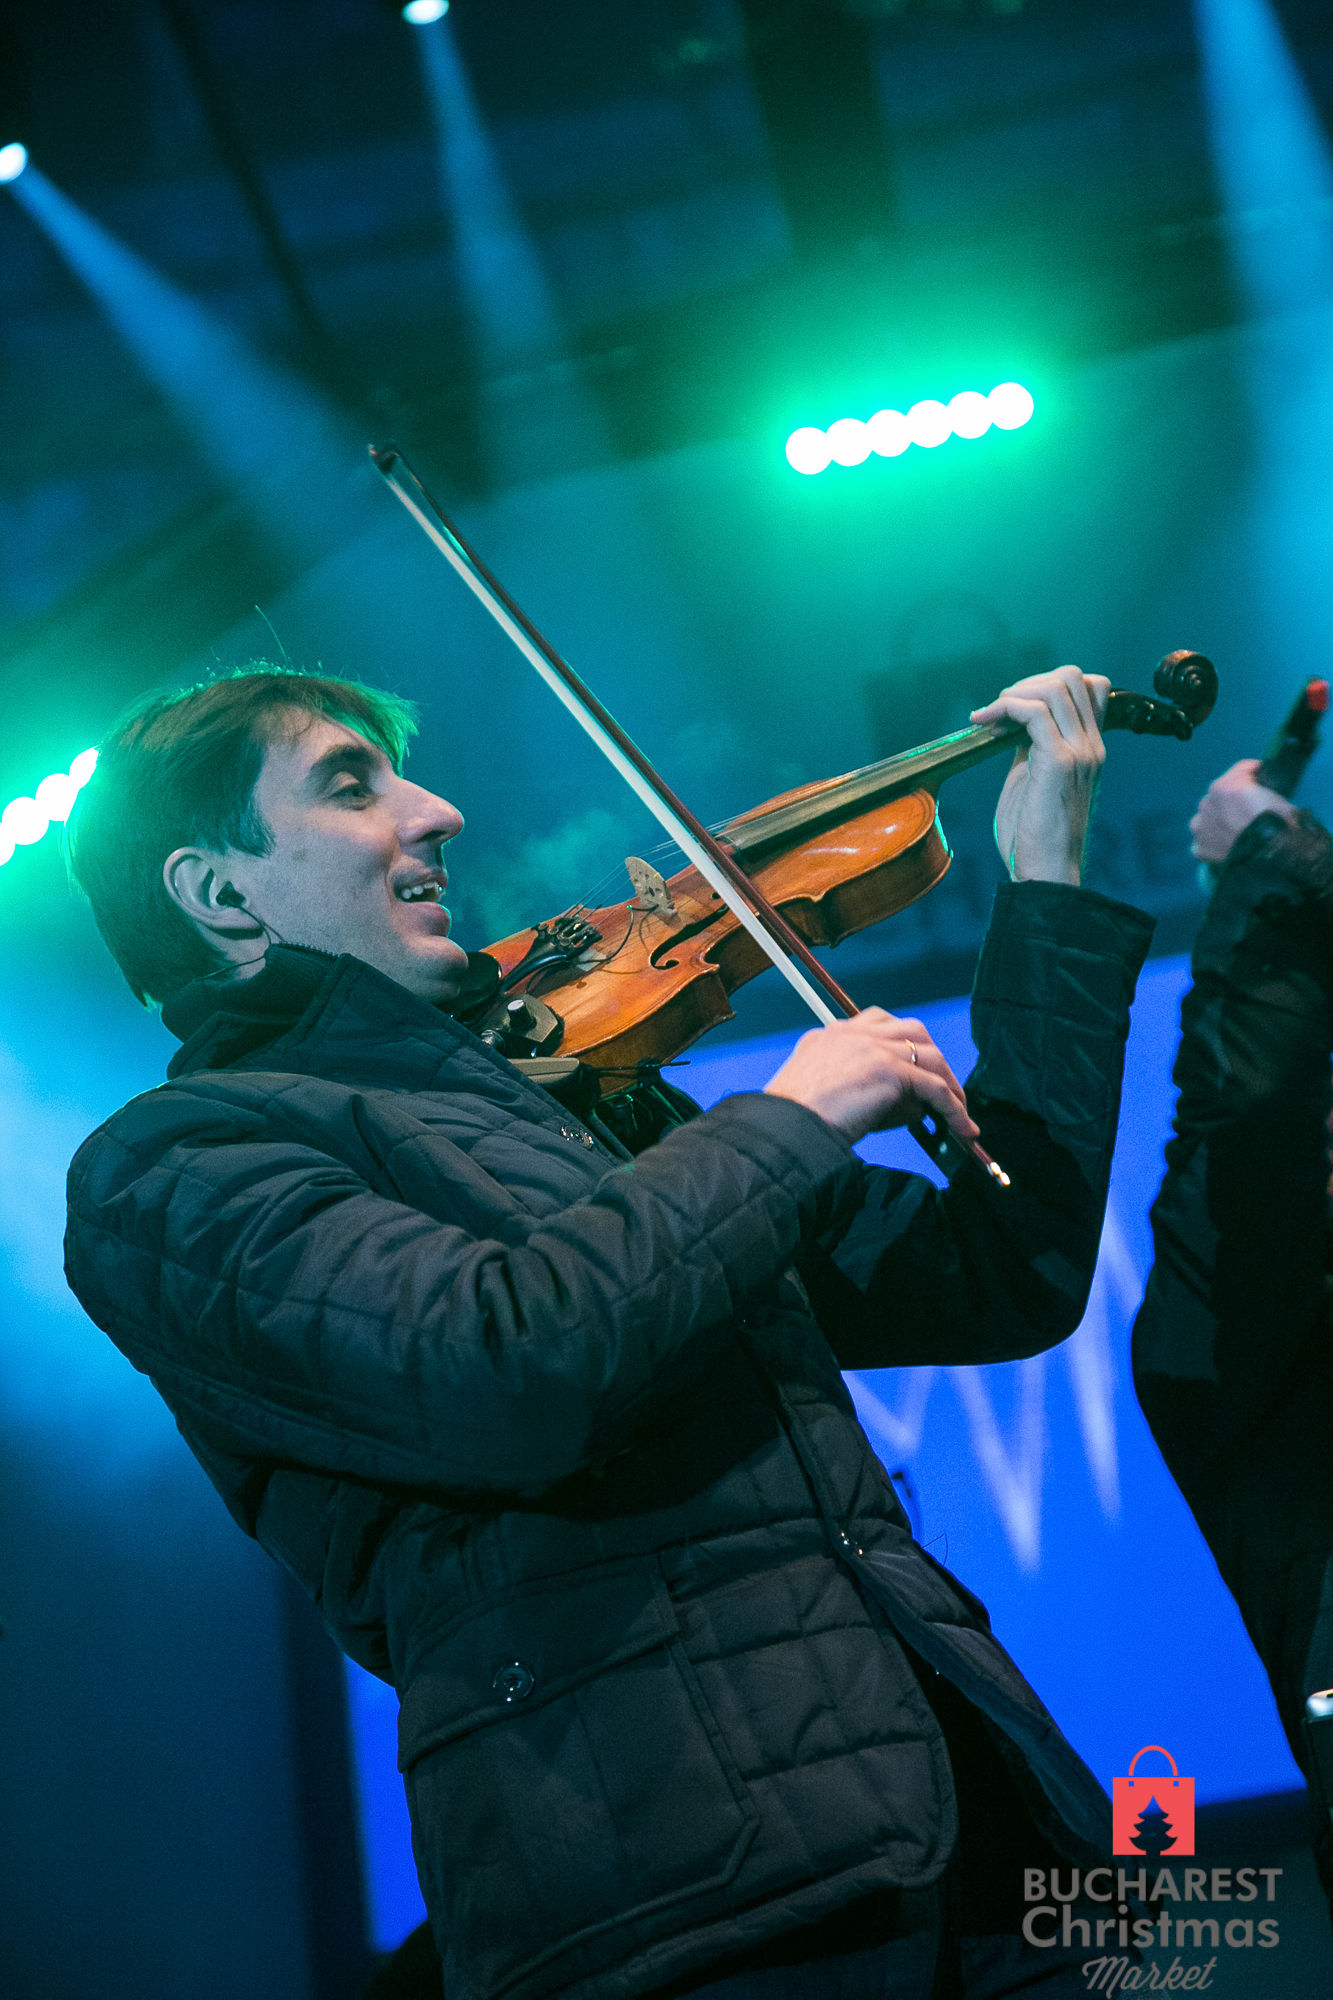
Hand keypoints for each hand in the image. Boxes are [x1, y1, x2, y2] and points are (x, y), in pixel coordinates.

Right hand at [763, 1008, 979, 1147]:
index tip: (913, 1070)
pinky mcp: (889, 1069)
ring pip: (928, 1054)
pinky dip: (953, 1108)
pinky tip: (962, 1128)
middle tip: (943, 1090)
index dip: (902, 1047)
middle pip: (911, 1030)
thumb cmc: (798, 1124)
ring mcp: (872, 1047)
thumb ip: (866, 1089)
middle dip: (931, 1058)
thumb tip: (912, 1104)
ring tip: (958, 1113)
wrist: (784, 1131)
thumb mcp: (829, 1094)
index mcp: (831, 1035)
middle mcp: (852, 1033)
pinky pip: (934, 1087)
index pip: (878, 1024)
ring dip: (948, 1084)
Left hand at [970, 665, 1109, 885]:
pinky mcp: (1060, 763)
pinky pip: (1034, 712)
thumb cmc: (1034, 836)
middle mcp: (1092, 745)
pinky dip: (1005, 708)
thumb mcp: (1033, 780)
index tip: (1014, 709)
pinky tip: (984, 723)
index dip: (1048, 685)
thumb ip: (1031, 749)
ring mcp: (1080, 752)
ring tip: (988, 716)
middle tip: (997, 710)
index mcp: (1090, 748)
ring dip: (1013, 693)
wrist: (1045, 873)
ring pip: (1056, 686)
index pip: (1090, 687)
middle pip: (1073, 677)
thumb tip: (1013, 724)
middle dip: (1027, 683)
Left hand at [1190, 759, 1293, 864]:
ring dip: (1217, 823)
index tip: (1258, 783)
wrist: (1270, 853)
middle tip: (1247, 814)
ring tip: (1235, 832)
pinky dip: (1214, 844)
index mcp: (1223, 785)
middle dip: (1231, 804)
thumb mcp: (1276, 795)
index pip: (1237, 775)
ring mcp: (1200, 826)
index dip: (1250, 779)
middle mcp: (1206, 803)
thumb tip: (1258, 791)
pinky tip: (1229, 847)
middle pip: (1218, 799)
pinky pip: (1204, 843)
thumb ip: (1260, 787)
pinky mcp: (1200, 847)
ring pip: (1206, 820)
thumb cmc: (1277, 821)